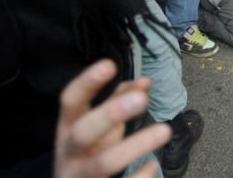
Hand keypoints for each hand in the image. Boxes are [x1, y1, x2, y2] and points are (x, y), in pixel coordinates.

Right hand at [54, 59, 171, 177]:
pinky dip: (140, 176)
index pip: (70, 102)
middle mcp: (70, 153)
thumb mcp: (97, 127)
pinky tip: (153, 166)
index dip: (86, 83)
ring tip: (165, 130)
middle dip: (110, 114)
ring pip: (104, 163)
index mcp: (67, 129)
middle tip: (141, 99)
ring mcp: (80, 177)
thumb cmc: (88, 153)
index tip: (110, 65)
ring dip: (136, 146)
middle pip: (83, 133)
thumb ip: (118, 102)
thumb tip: (145, 81)